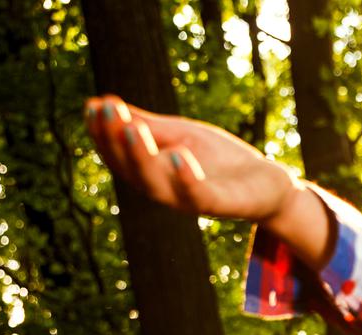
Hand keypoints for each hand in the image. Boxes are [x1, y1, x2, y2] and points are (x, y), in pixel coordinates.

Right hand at [84, 94, 296, 222]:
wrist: (268, 184)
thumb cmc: (221, 161)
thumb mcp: (182, 135)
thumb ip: (148, 125)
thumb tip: (102, 103)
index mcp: (152, 173)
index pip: (119, 155)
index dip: (102, 133)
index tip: (93, 105)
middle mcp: (165, 190)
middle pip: (131, 171)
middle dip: (115, 141)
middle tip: (107, 110)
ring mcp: (191, 200)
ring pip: (157, 185)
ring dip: (142, 157)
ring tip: (132, 129)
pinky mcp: (220, 205)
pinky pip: (198, 195)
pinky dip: (186, 176)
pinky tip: (178, 154)